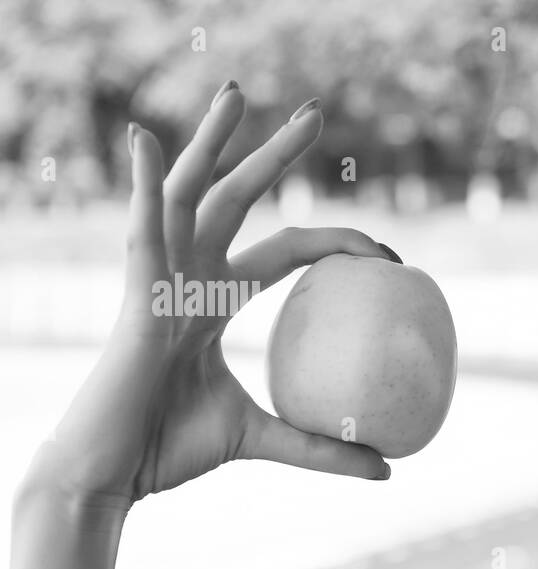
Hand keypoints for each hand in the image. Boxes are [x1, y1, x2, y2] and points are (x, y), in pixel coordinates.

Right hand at [25, 82, 392, 510]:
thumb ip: (322, 449)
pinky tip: (148, 139)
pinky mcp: (132, 294)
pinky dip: (144, 184)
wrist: (114, 472)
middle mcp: (187, 276)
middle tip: (317, 114)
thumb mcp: (263, 440)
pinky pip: (141, 229)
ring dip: (212, 141)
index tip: (387, 251)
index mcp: (215, 301)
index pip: (286, 252)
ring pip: (190, 194)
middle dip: (273, 155)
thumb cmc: (171, 449)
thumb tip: (388, 470)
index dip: (335, 243)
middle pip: (236, 198)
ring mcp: (157, 278)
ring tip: (238, 94)